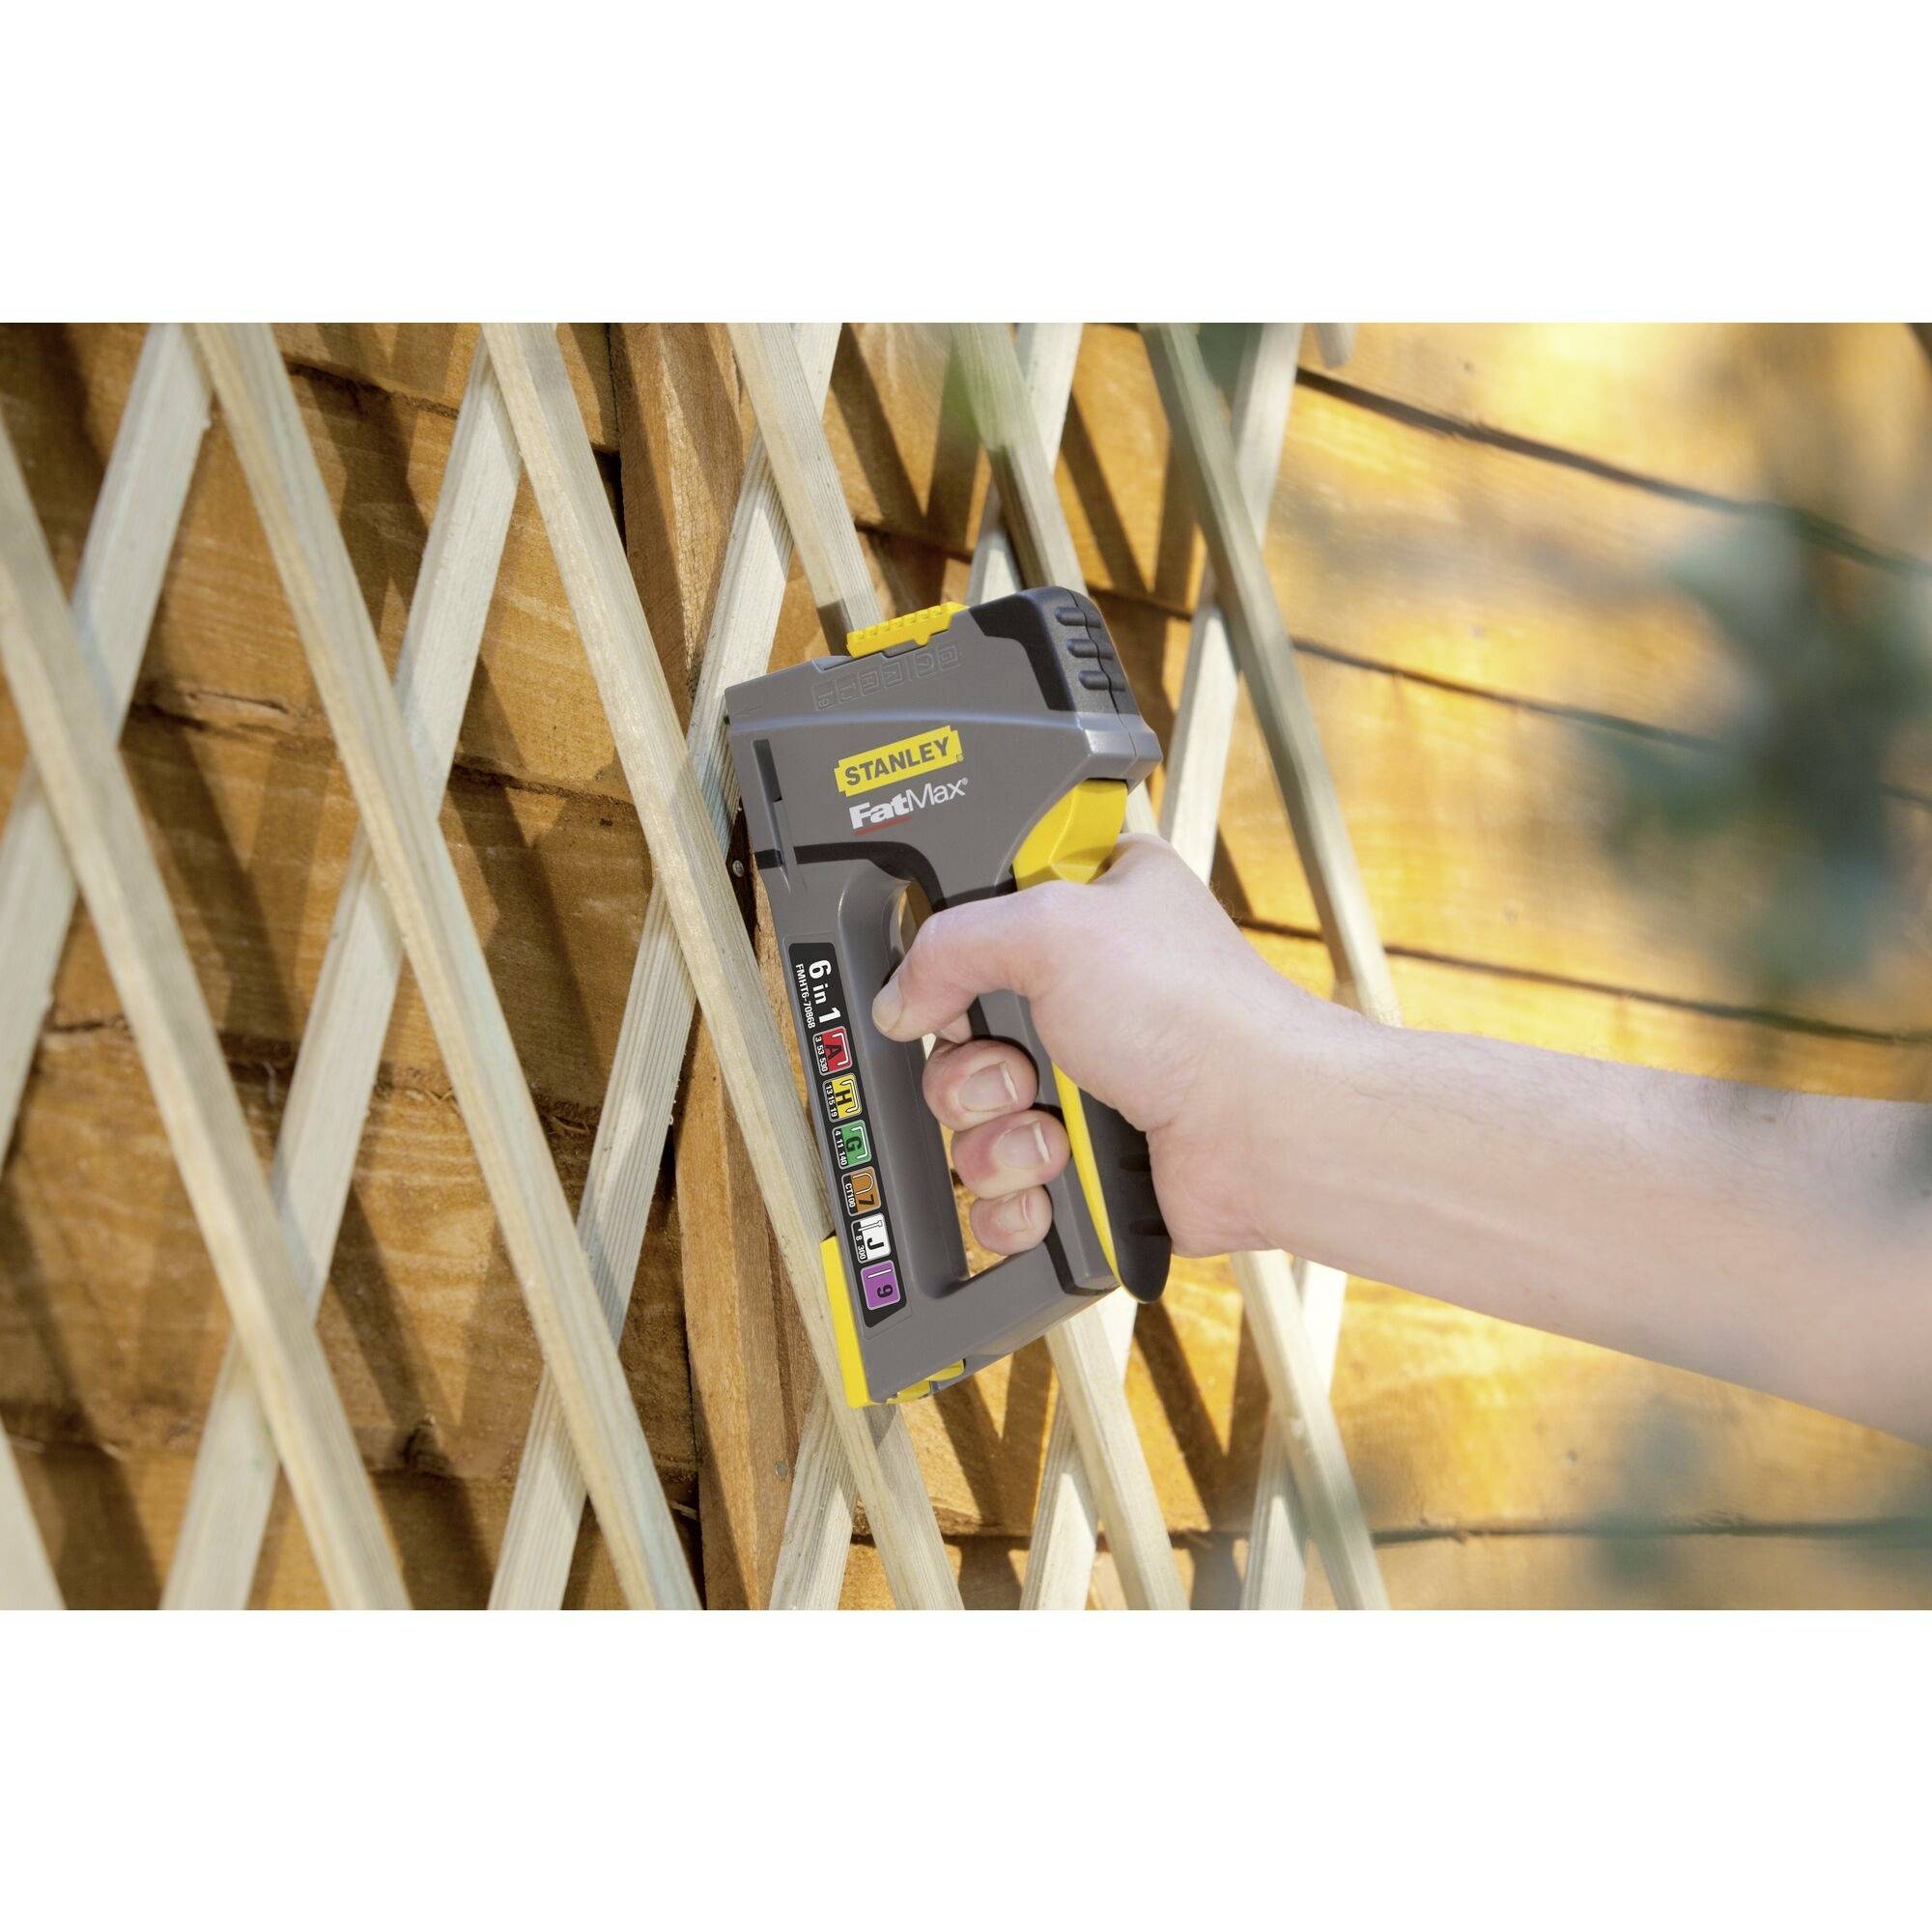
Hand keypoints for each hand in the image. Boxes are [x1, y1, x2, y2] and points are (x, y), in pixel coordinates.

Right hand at [870, 834, 1325, 1256]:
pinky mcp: (1084, 1164)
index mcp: (1089, 911)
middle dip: (969, 1068)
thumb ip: (951, 943)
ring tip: (1051, 1130)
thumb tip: (900, 997)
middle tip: (1018, 1066)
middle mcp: (1084, 998)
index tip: (952, 978)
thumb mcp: (1055, 926)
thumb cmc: (1198, 1013)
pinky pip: (997, 1191)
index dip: (953, 958)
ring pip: (969, 1122)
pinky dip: (1016, 1196)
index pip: (977, 923)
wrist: (1262, 1131)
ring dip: (994, 1138)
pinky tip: (1054, 1179)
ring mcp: (1083, 1085)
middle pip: (956, 1037)